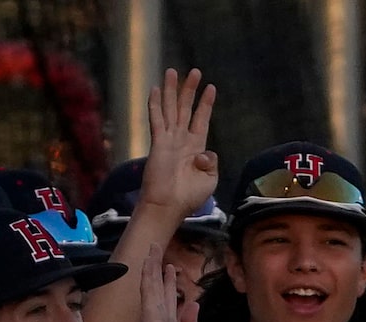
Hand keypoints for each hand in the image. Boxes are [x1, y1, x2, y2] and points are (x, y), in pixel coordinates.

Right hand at [143, 71, 219, 211]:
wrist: (169, 206)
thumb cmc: (189, 197)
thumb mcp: (210, 180)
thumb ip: (211, 162)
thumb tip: (205, 151)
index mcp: (197, 148)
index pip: (201, 119)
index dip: (206, 104)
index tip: (211, 87)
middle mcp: (182, 139)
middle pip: (185, 108)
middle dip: (190, 89)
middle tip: (195, 71)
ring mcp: (169, 139)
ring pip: (169, 108)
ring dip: (171, 90)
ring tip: (173, 71)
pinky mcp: (158, 142)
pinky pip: (157, 119)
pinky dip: (155, 104)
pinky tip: (154, 89)